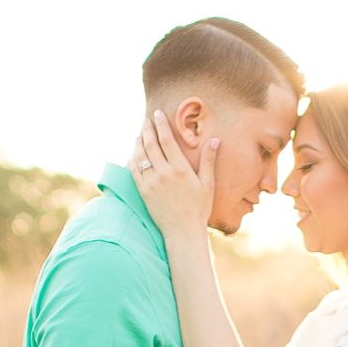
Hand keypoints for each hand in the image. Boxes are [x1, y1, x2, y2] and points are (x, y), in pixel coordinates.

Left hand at [128, 111, 217, 237]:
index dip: (161, 125)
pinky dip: (132, 159)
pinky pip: (134, 170)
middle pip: (150, 144)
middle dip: (147, 129)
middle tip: (146, 120)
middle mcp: (163, 174)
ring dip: (138, 142)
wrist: (183, 232)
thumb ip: (208, 161)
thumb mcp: (207, 184)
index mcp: (180, 169)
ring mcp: (151, 183)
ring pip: (140, 155)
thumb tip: (215, 140)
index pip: (167, 140)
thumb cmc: (198, 209)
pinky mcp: (143, 192)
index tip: (157, 114)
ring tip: (139, 134)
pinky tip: (134, 154)